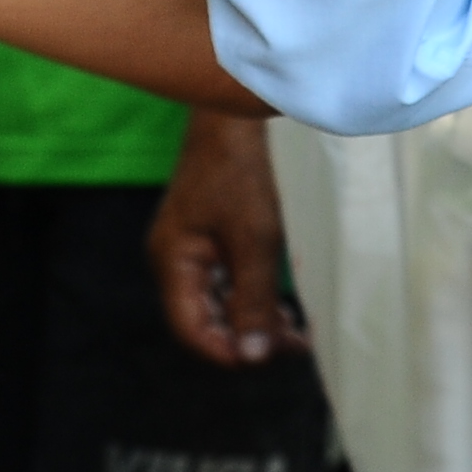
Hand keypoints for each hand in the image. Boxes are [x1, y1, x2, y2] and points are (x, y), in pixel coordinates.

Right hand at [151, 108, 307, 366]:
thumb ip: (253, 300)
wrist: (236, 113)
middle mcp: (174, 261)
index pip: (192, 330)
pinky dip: (254, 297)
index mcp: (172, 262)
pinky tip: (284, 305)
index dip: (229, 352)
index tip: (273, 358)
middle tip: (297, 344)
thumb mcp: (254, 239)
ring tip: (299, 331)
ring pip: (219, 303)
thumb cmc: (240, 170)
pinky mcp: (208, 237)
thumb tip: (253, 357)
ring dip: (256, 320)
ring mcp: (190, 249)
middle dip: (249, 338)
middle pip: (206, 320)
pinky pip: (226, 282)